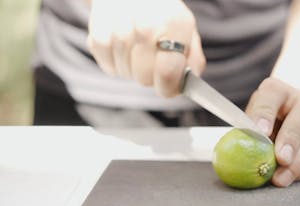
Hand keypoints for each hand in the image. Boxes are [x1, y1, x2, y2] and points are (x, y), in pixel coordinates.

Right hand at [87, 0, 205, 96]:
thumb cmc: (163, 16)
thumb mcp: (187, 31)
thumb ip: (193, 60)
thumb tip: (188, 84)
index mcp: (173, 25)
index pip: (167, 73)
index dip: (168, 89)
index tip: (168, 88)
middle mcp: (145, 26)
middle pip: (145, 78)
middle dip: (151, 77)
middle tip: (153, 61)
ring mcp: (119, 29)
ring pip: (126, 74)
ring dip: (133, 70)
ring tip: (138, 51)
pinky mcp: (98, 34)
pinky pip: (109, 68)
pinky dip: (116, 65)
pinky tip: (124, 50)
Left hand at [246, 78, 299, 186]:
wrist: (284, 125)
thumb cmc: (260, 125)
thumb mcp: (249, 122)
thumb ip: (245, 133)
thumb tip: (230, 156)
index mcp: (277, 90)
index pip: (272, 95)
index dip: (266, 113)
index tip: (261, 132)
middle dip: (292, 137)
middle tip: (281, 158)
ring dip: (299, 160)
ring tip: (280, 178)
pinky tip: (292, 178)